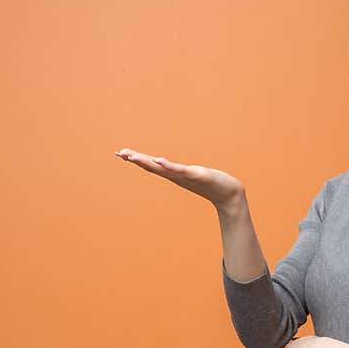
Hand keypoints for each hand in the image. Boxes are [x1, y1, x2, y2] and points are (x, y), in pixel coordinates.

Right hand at [114, 147, 246, 210]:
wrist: (228, 194)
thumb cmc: (212, 184)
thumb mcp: (193, 175)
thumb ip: (185, 173)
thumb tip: (180, 169)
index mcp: (174, 174)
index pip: (151, 165)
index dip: (136, 159)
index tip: (121, 153)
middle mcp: (176, 176)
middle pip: (152, 166)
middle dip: (136, 159)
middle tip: (120, 153)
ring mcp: (184, 176)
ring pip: (162, 169)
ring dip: (147, 162)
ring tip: (133, 156)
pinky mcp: (195, 175)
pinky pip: (179, 169)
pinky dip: (167, 165)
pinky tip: (158, 160)